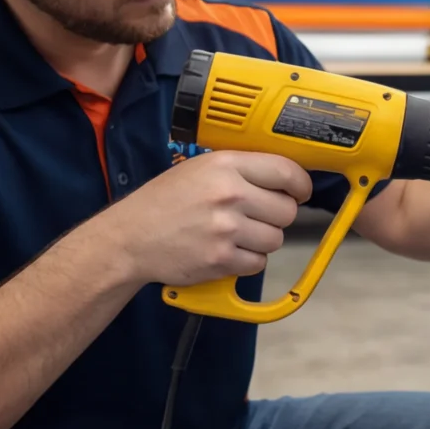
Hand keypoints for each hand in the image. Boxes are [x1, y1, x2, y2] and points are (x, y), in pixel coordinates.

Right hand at [89, 150, 311, 285]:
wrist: (128, 238)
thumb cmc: (163, 202)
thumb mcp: (200, 168)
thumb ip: (242, 169)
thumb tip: (284, 176)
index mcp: (227, 165)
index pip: (287, 171)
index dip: (301, 184)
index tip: (300, 191)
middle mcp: (230, 194)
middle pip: (287, 210)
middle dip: (277, 215)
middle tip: (258, 217)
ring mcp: (226, 228)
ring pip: (276, 238)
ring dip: (262, 240)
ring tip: (237, 235)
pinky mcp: (220, 259)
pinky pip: (257, 262)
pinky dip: (247, 261)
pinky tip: (227, 251)